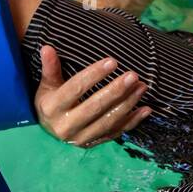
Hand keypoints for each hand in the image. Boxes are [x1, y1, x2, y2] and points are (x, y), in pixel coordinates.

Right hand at [34, 45, 151, 147]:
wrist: (50, 131)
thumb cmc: (50, 102)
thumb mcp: (47, 86)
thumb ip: (50, 68)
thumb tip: (47, 48)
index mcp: (52, 108)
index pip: (75, 88)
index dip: (94, 75)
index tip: (112, 62)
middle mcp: (66, 126)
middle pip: (94, 107)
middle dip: (116, 91)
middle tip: (133, 76)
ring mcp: (81, 138)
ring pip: (108, 121)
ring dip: (128, 103)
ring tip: (142, 87)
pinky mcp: (94, 143)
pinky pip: (116, 132)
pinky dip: (132, 121)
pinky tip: (146, 109)